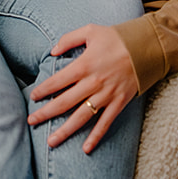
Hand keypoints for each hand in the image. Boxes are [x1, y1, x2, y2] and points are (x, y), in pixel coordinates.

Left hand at [27, 23, 140, 151]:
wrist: (146, 47)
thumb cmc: (117, 37)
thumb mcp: (91, 30)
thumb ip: (69, 39)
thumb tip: (52, 51)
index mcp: (84, 64)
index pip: (57, 81)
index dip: (43, 90)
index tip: (33, 97)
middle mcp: (93, 82)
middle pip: (65, 102)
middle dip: (46, 113)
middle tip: (31, 121)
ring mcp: (106, 95)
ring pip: (81, 116)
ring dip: (65, 130)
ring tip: (51, 143)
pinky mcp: (118, 102)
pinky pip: (105, 122)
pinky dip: (96, 136)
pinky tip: (85, 148)